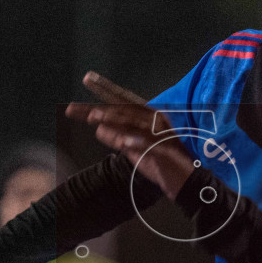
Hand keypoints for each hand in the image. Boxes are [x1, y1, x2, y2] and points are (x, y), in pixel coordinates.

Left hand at [64, 72, 196, 199]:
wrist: (186, 184)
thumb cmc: (160, 164)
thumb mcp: (134, 151)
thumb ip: (117, 138)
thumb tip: (97, 129)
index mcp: (147, 118)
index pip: (123, 102)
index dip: (106, 89)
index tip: (87, 78)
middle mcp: (154, 121)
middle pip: (124, 110)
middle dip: (100, 106)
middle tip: (75, 105)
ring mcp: (161, 136)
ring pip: (135, 124)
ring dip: (115, 120)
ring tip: (94, 117)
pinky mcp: (166, 152)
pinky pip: (150, 146)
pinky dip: (137, 143)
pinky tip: (123, 143)